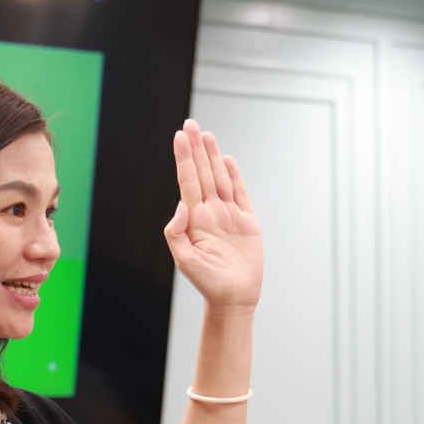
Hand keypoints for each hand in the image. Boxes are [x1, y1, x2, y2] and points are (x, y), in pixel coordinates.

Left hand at [163, 119, 262, 309]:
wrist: (233, 298)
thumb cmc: (207, 282)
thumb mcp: (184, 259)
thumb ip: (177, 231)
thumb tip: (181, 204)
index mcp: (194, 219)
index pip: (187, 181)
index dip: (183, 158)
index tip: (179, 137)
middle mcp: (210, 212)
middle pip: (202, 173)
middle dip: (196, 148)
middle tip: (190, 124)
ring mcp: (228, 215)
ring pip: (219, 178)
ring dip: (213, 156)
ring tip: (206, 135)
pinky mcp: (247, 221)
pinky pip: (240, 193)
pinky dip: (234, 176)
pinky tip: (227, 160)